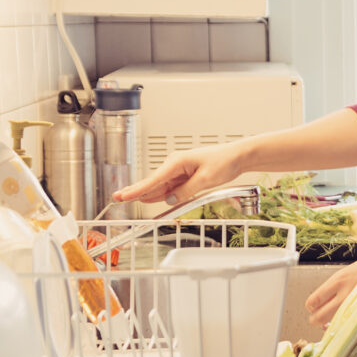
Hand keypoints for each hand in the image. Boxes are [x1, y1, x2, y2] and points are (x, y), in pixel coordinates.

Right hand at [112, 142, 244, 204]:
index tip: (123, 196)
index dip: (137, 190)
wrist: (238, 157)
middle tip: (118, 198)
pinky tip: (151, 199)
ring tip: (128, 199)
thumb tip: (170, 200)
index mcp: (177, 162)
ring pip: (161, 187)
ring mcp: (180, 170)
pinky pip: (171, 187)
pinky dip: (162, 194)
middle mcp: (175, 165)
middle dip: (136, 191)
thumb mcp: (206, 180)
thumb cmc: (224, 162)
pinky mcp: (186, 176)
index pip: (153, 180)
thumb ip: (186, 191)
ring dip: (149, 195)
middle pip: (153, 183)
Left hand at [304, 246, 356, 326]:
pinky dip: (352, 331)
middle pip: (317, 318)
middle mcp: (344, 296)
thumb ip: (342, 284)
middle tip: (324, 319)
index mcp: (339, 280)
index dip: (313, 307)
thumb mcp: (356, 269)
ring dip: (333, 327)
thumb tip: (331, 297)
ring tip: (340, 323)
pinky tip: (356, 325)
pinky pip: (354, 330)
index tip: (317, 308)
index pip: (313, 301)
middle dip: (318, 320)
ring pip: (333, 327)